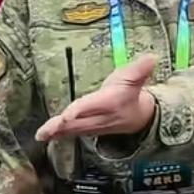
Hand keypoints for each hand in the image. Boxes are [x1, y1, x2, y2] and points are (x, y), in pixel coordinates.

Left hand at [36, 52, 157, 142]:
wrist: (138, 117)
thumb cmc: (131, 93)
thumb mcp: (136, 78)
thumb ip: (141, 68)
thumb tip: (152, 57)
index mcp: (108, 103)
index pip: (91, 107)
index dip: (79, 111)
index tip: (67, 115)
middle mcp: (99, 117)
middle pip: (77, 122)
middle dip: (60, 126)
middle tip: (44, 131)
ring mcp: (93, 126)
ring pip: (72, 130)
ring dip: (56, 133)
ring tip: (41, 135)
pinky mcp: (87, 129)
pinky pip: (71, 133)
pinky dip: (57, 135)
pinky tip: (44, 136)